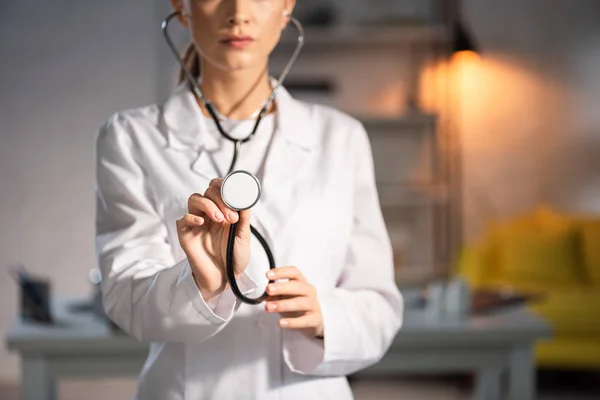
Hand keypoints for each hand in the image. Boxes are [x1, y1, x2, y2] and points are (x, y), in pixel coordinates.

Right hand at [176, 178, 250, 300]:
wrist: (225, 279)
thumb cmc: (234, 258)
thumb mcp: (243, 236)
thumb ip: (244, 217)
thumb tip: (245, 197)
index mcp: (223, 211)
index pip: (220, 189)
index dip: (225, 185)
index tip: (235, 191)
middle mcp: (209, 214)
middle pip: (208, 191)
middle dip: (221, 199)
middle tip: (231, 216)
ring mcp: (196, 222)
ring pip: (194, 199)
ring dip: (208, 205)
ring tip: (220, 219)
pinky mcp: (186, 234)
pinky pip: (183, 218)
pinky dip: (192, 216)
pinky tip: (202, 222)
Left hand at [264, 266, 323, 338]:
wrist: (313, 321)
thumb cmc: (297, 305)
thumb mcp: (284, 297)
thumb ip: (274, 295)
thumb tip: (264, 295)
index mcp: (302, 282)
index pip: (294, 272)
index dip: (281, 272)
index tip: (268, 275)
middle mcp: (309, 291)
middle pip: (298, 286)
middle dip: (282, 287)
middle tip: (268, 289)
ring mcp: (313, 305)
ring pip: (301, 303)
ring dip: (283, 304)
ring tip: (269, 307)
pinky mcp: (315, 319)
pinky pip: (304, 320)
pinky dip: (292, 322)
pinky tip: (281, 322)